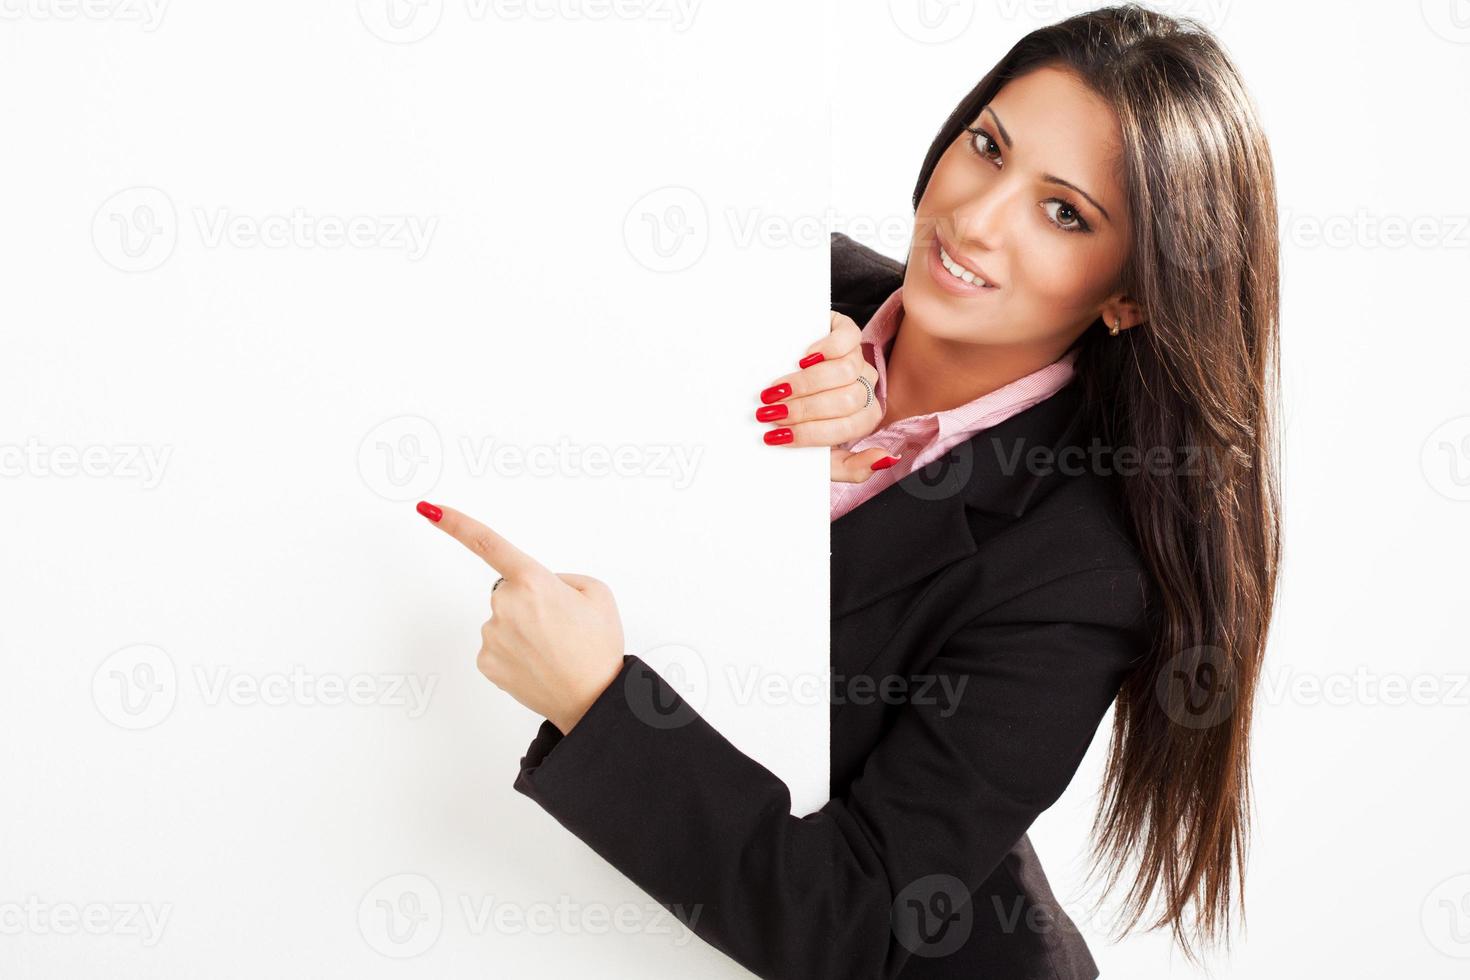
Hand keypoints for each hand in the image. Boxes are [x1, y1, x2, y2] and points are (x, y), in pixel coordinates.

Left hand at [416, 501, 625, 735]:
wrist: (593, 699)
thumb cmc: (598, 647)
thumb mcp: (596, 593)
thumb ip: (561, 578)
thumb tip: (536, 584)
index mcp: (533, 581)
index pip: (487, 543)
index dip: (455, 524)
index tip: (429, 509)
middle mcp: (506, 604)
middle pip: (509, 590)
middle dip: (529, 601)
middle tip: (559, 627)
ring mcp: (492, 635)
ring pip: (503, 620)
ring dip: (523, 630)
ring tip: (553, 650)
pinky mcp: (486, 662)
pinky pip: (496, 645)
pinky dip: (514, 652)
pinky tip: (537, 664)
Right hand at [755, 311, 900, 482]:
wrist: (765, 376)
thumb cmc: (793, 420)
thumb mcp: (819, 455)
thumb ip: (851, 468)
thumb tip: (884, 460)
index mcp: (862, 418)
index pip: (850, 428)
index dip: (812, 433)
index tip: (779, 436)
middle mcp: (864, 387)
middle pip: (846, 400)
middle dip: (804, 410)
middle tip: (772, 413)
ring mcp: (856, 357)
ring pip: (846, 371)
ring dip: (806, 384)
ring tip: (778, 390)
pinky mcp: (844, 330)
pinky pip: (848, 338)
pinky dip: (826, 349)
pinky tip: (804, 358)